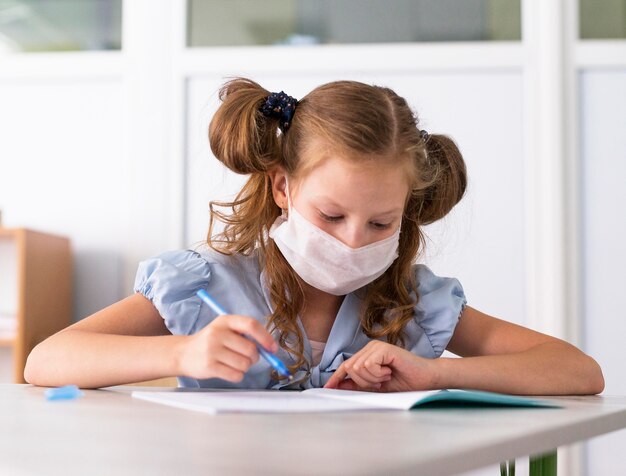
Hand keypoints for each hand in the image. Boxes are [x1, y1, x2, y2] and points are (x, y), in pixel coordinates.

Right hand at [175, 314, 277, 381]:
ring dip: (245, 367)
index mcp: (225, 320)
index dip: (266, 337)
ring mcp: (212, 350)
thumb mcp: (224, 329)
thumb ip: (245, 334)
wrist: (183, 353)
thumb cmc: (210, 341)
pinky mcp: (209, 366)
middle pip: (251, 349)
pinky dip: (236, 375)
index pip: (251, 325)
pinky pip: (236, 375)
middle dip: (254, 357)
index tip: (273, 348)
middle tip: (247, 357)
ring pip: (245, 364)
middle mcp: (218, 333)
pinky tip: (227, 370)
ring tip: (234, 363)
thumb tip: (270, 347)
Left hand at [323, 341, 439, 391]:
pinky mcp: (383, 348)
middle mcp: (370, 348)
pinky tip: (390, 371)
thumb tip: (339, 385)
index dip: (336, 377)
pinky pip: (368, 365)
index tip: (327, 388)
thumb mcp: (377, 386)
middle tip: (381, 382)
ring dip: (372, 379)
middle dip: (363, 382)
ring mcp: (376, 346)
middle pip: (350, 368)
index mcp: (367, 355)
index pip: (346, 366)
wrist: (425, 378)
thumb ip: (359, 384)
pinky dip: (378, 374)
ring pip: (358, 367)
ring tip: (386, 376)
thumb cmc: (405, 381)